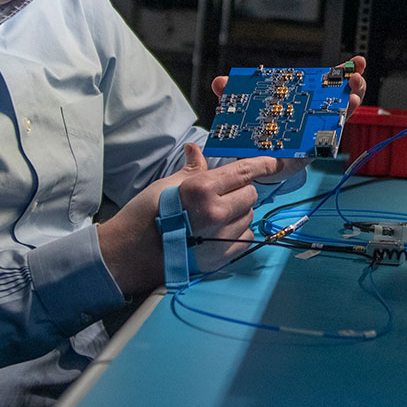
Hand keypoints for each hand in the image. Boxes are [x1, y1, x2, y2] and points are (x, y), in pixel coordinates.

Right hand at [97, 143, 281, 296]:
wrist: (130, 254)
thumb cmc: (145, 215)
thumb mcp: (166, 185)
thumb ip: (192, 169)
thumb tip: (196, 150)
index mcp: (202, 189)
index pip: (244, 171)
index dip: (264, 164)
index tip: (276, 162)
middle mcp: (216, 212)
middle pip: (250, 194)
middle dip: (240, 191)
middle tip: (221, 195)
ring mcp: (220, 237)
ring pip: (249, 216)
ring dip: (238, 213)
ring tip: (214, 217)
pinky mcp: (221, 257)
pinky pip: (245, 238)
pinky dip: (237, 232)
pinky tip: (217, 232)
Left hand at [210, 56, 366, 183]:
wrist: (254, 166)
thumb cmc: (254, 137)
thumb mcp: (243, 114)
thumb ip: (232, 97)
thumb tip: (220, 83)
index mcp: (301, 102)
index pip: (323, 83)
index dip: (339, 73)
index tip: (355, 61)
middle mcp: (312, 114)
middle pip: (337, 96)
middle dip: (351, 83)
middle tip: (355, 74)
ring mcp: (315, 130)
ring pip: (339, 115)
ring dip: (350, 103)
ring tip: (354, 95)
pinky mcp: (313, 148)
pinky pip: (329, 137)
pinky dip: (337, 126)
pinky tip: (344, 117)